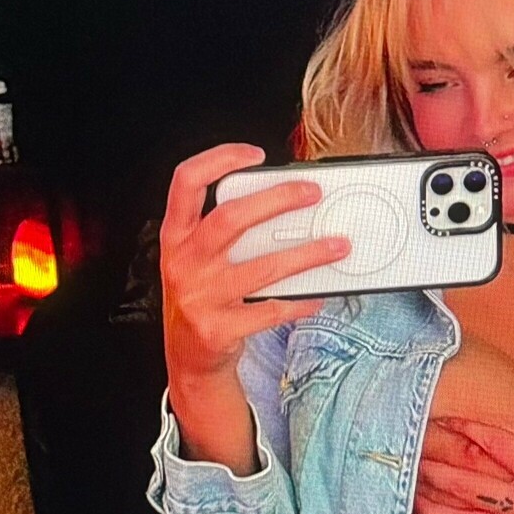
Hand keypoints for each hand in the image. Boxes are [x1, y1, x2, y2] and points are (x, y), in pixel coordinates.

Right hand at [160, 143, 348, 397]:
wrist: (187, 359)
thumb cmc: (201, 294)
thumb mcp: (197, 257)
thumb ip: (225, 229)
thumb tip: (286, 200)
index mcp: (175, 235)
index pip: (186, 182)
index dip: (219, 160)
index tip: (257, 154)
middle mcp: (183, 262)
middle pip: (230, 219)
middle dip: (276, 200)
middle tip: (312, 193)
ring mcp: (199, 297)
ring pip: (262, 268)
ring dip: (307, 254)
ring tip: (338, 245)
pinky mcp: (219, 329)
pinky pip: (272, 310)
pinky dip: (302, 301)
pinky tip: (320, 294)